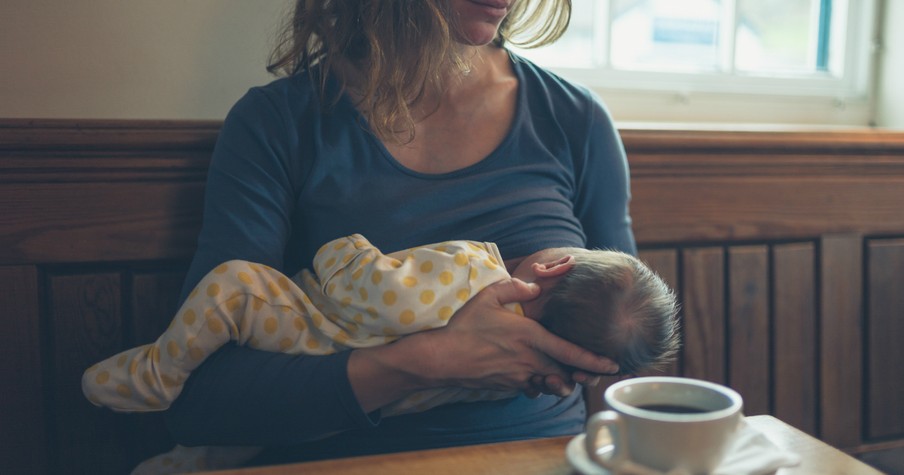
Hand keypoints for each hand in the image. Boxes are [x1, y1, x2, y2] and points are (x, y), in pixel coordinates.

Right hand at [424, 278, 618, 394]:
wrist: (441, 358)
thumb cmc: (464, 325)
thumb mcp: (488, 296)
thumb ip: (515, 288)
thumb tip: (535, 287)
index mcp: (530, 336)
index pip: (570, 352)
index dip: (594, 360)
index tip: (612, 364)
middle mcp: (529, 360)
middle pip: (565, 373)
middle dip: (580, 375)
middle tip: (591, 374)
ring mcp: (518, 376)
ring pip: (550, 384)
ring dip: (559, 381)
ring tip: (564, 377)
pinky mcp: (507, 386)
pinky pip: (531, 388)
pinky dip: (537, 384)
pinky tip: (534, 376)